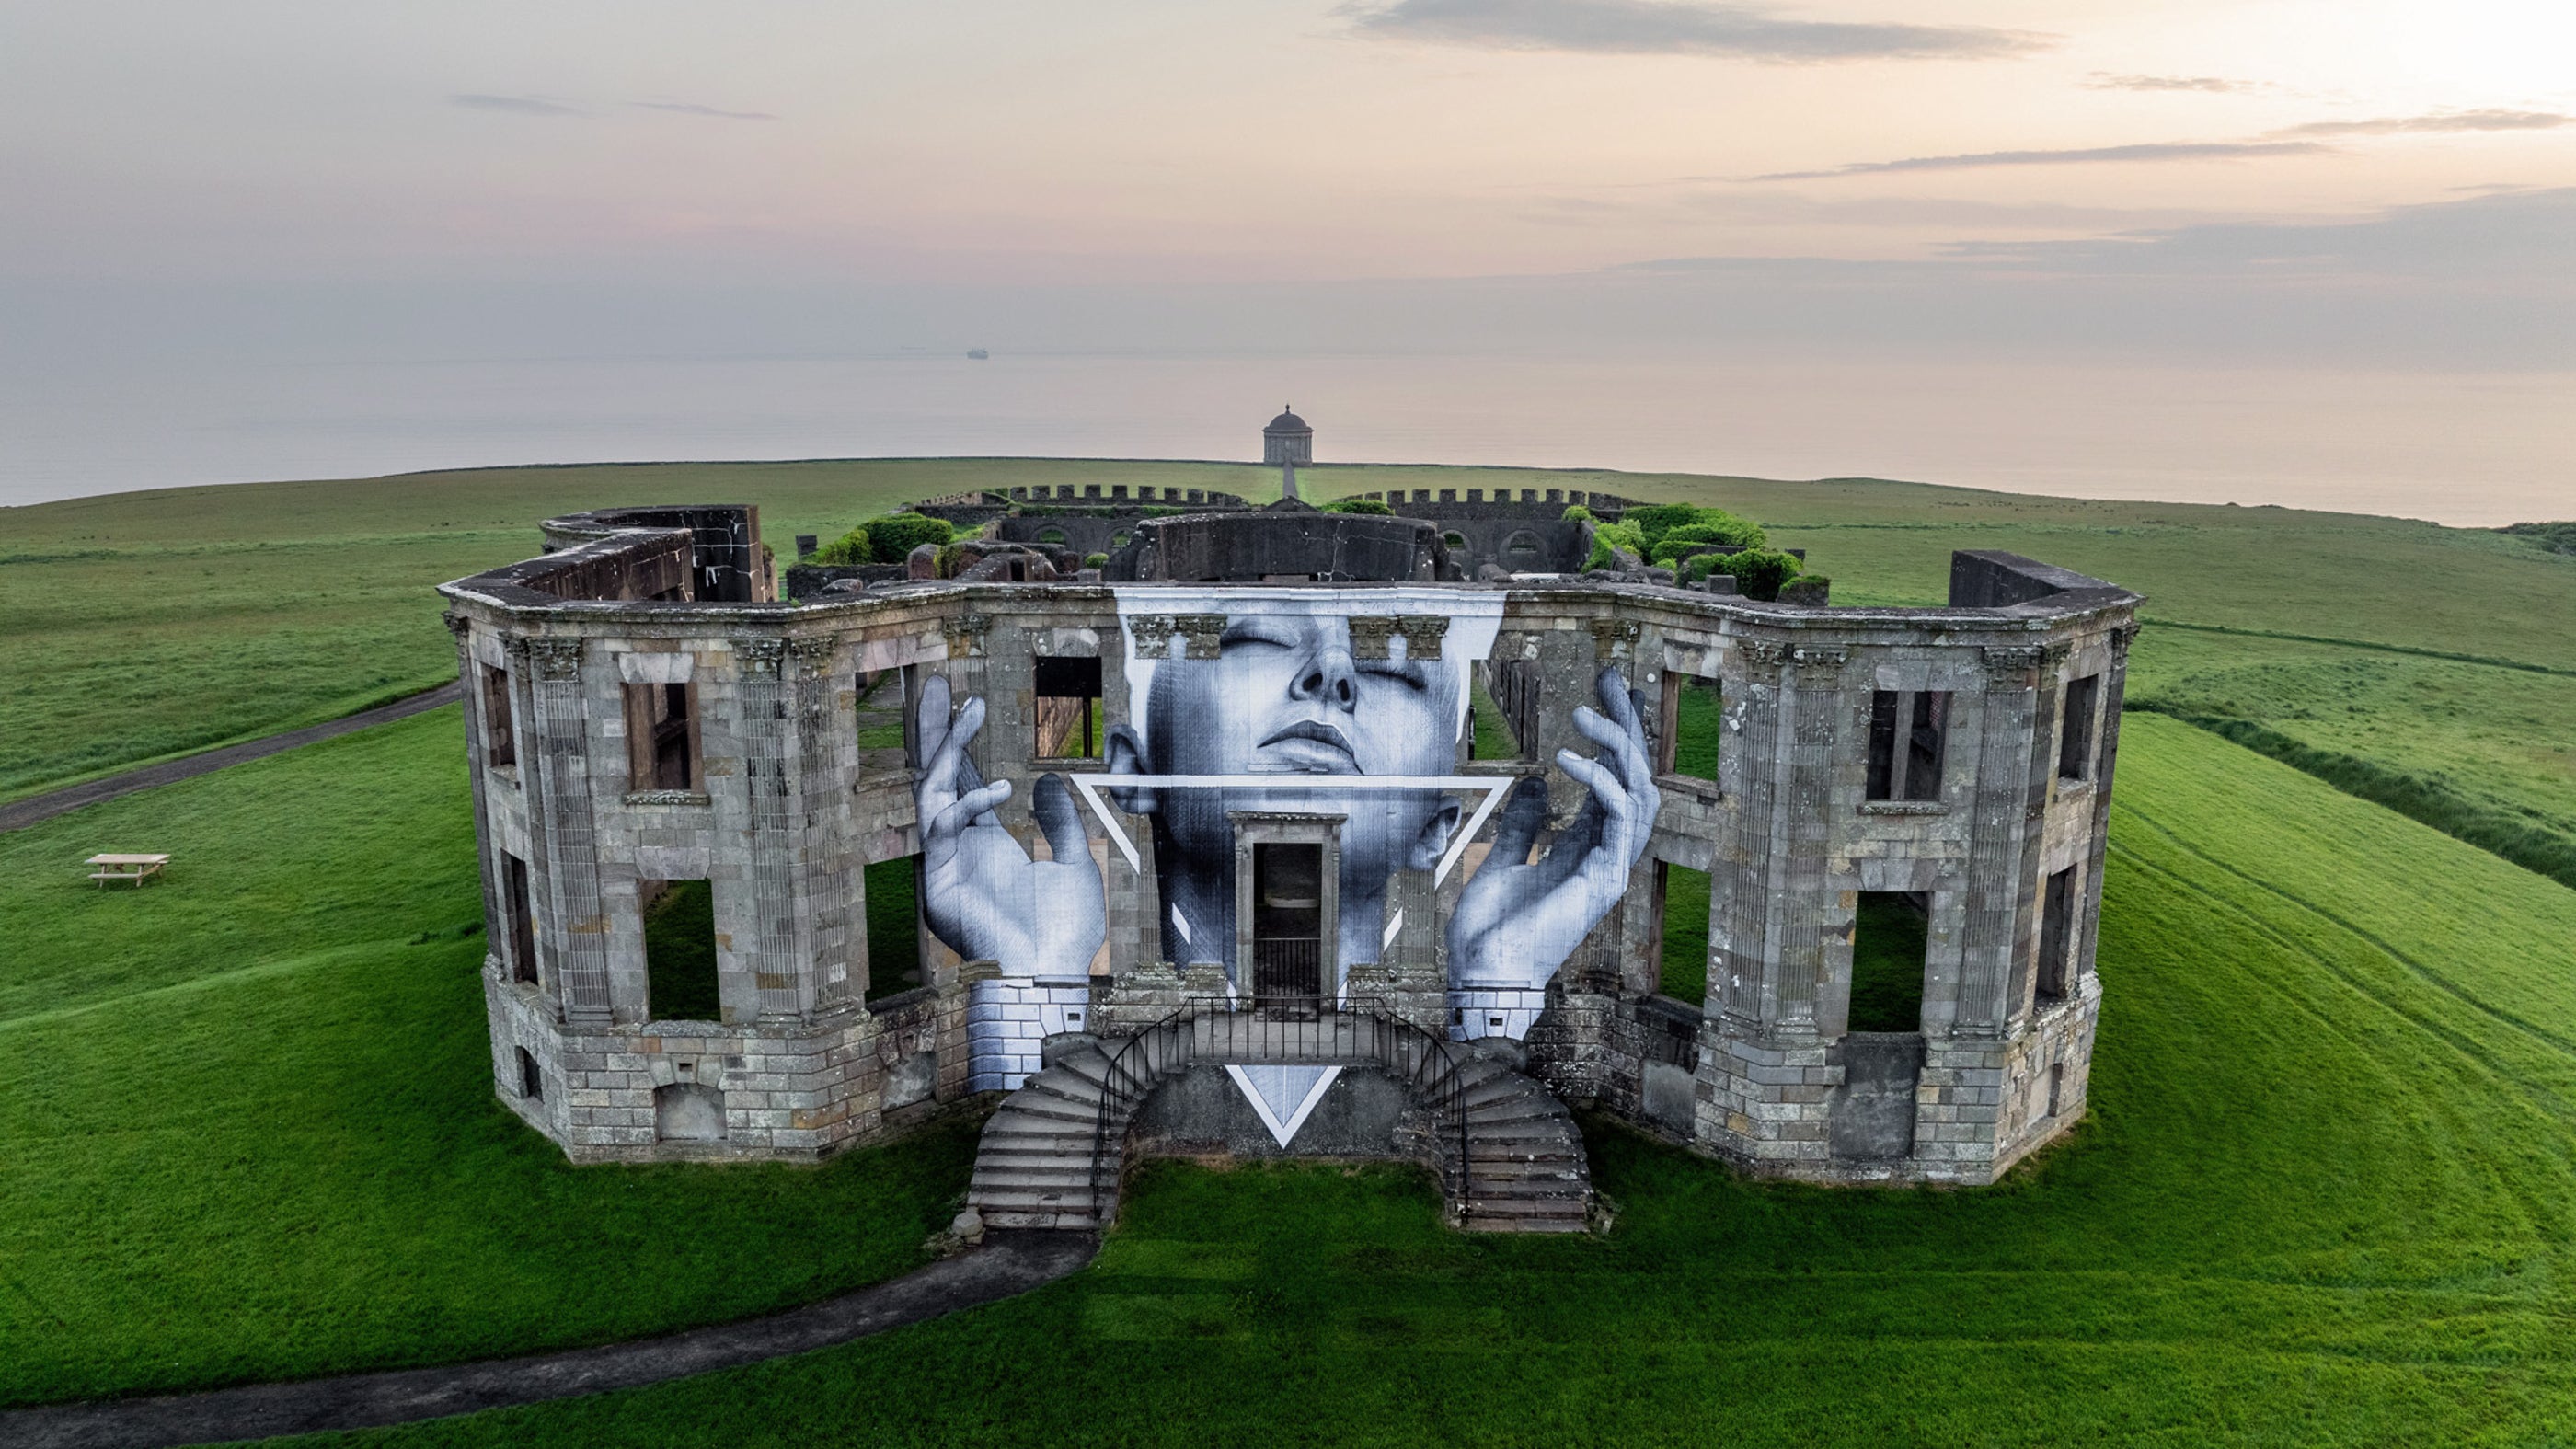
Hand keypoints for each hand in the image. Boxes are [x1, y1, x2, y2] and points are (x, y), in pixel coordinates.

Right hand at [912, 673, 1105, 978]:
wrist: (1049, 978)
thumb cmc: (1064, 934)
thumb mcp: (1075, 864)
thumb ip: (1061, 823)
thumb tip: (1048, 781)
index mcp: (987, 844)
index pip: (965, 781)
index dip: (961, 742)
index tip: (962, 701)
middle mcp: (960, 847)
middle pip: (938, 775)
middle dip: (935, 729)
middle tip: (936, 683)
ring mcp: (945, 862)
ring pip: (933, 789)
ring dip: (947, 746)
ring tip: (966, 707)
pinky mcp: (938, 881)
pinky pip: (943, 827)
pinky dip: (969, 803)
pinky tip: (1003, 791)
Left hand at [1447, 666, 1660, 989]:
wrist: (1483, 979)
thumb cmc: (1491, 931)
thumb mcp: (1499, 859)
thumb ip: (1521, 823)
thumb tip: (1535, 783)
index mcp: (1585, 848)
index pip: (1614, 779)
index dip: (1617, 734)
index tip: (1612, 689)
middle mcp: (1606, 854)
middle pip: (1636, 776)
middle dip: (1628, 723)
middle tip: (1613, 675)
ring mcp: (1610, 868)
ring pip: (1639, 793)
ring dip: (1618, 746)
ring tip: (1583, 712)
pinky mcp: (1604, 881)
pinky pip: (1618, 820)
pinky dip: (1601, 783)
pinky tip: (1568, 758)